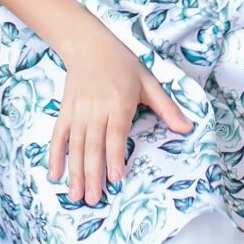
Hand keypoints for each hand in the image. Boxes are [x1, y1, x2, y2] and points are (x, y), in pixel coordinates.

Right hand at [50, 25, 193, 205]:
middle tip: (93, 199)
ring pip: (75, 145)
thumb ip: (167, 107)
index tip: (114, 177)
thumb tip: (188, 127)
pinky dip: (55, 155)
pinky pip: (58, 136)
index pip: (115, 133)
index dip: (114, 156)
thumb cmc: (122, 63)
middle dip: (92, 174)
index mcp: (118, 102)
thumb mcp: (148, 81)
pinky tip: (54, 174)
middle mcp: (96, 109)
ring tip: (76, 195)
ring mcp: (78, 111)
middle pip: (93, 145)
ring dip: (75, 172)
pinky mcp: (65, 111)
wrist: (88, 44)